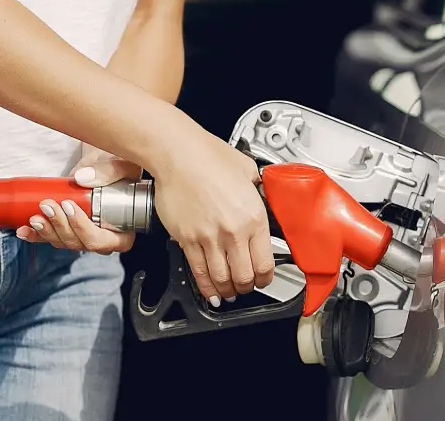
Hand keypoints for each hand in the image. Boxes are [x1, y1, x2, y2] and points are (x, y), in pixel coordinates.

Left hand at [17, 146, 137, 253]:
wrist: (102, 162)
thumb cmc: (119, 167)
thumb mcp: (123, 165)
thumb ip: (109, 171)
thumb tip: (82, 179)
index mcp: (122, 232)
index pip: (102, 241)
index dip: (84, 228)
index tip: (70, 206)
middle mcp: (102, 238)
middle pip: (78, 243)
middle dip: (60, 226)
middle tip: (48, 205)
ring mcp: (81, 236)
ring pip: (62, 242)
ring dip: (46, 230)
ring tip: (36, 214)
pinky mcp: (65, 229)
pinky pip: (49, 238)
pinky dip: (35, 235)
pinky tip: (24, 230)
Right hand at [147, 129, 273, 305]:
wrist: (177, 153)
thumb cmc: (209, 155)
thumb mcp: (248, 170)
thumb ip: (259, 190)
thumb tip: (263, 197)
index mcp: (254, 216)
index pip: (265, 263)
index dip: (266, 278)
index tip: (264, 278)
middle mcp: (233, 231)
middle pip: (244, 277)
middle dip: (247, 287)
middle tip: (246, 286)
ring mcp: (208, 238)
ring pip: (221, 279)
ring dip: (227, 290)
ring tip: (229, 291)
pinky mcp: (186, 239)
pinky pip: (198, 271)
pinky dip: (205, 286)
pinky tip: (210, 291)